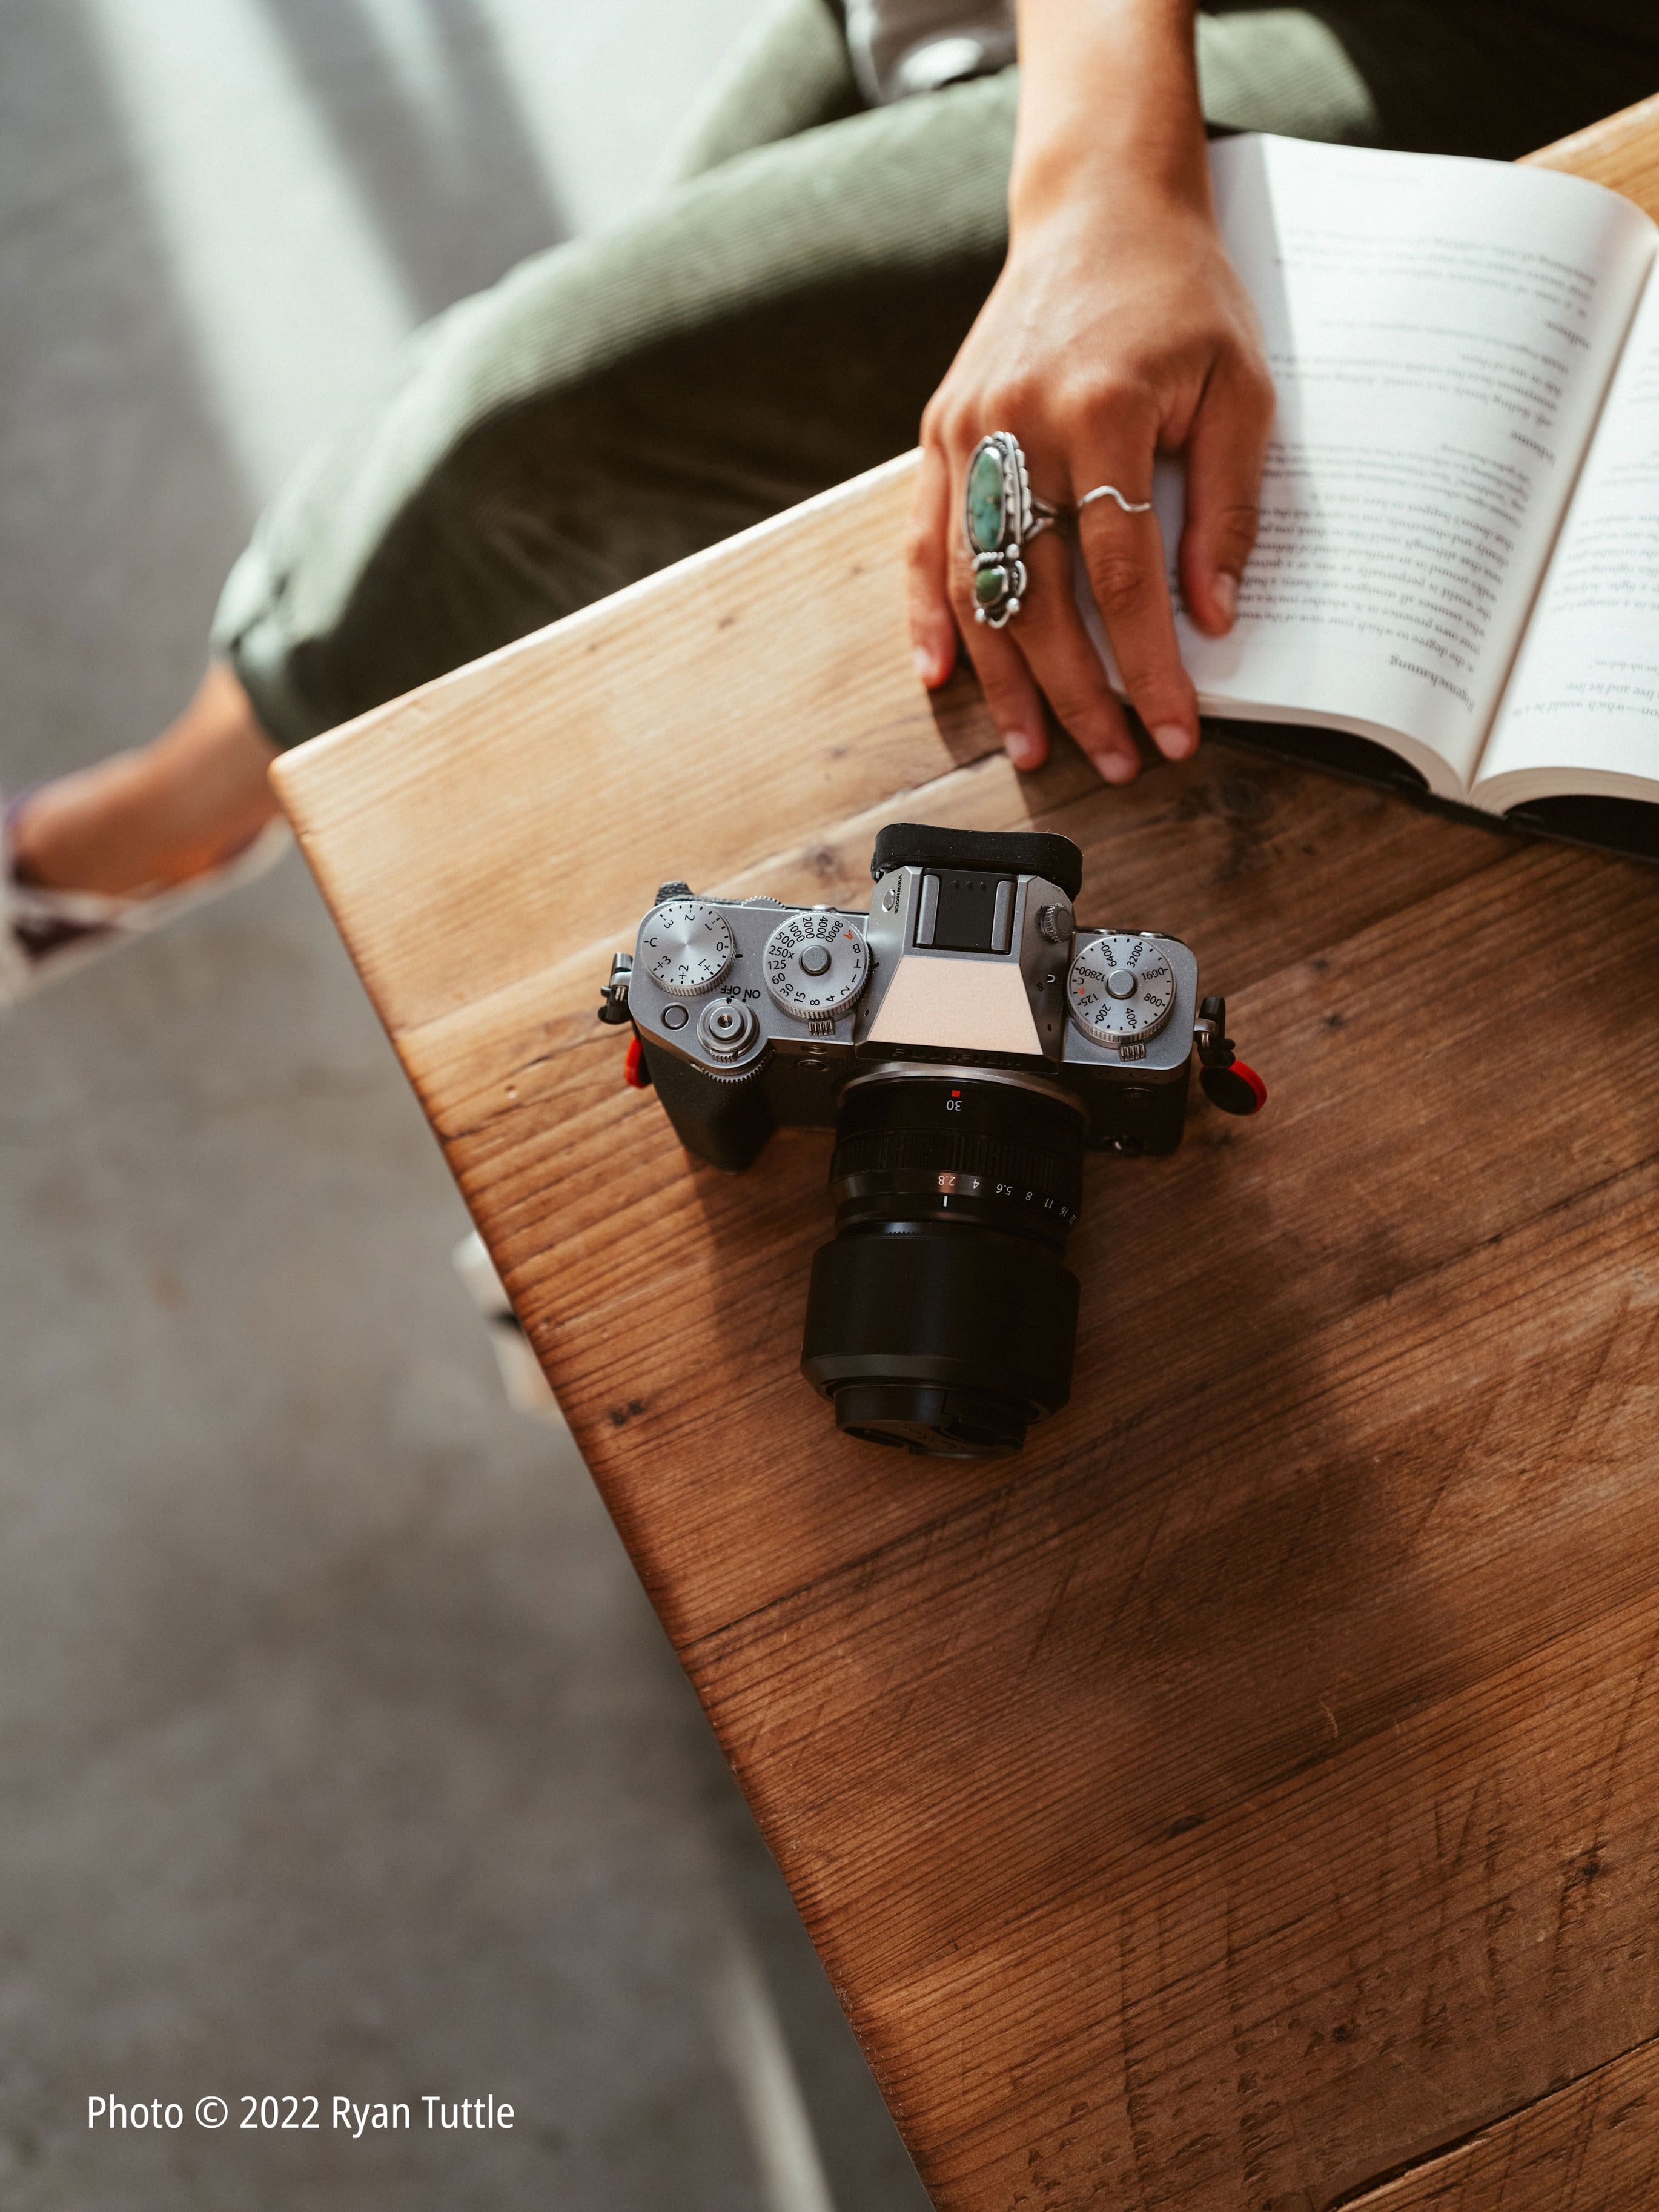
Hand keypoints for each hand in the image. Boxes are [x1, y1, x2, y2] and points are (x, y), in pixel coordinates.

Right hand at [907, 175, 1273, 783]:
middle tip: (1113, 759)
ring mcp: (968, 430)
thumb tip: (1213, 616)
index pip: (1125, 574)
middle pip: (1041, 596)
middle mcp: (1020, 424)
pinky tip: (942, 675)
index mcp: (1103, 409)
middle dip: (1078, 693)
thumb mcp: (1241, 388)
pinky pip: (920, 541)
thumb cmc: (1179, 298)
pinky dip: (925, 614)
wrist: (1100, 208)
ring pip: (975, 584)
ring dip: (1003, 678)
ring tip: (1033, 744)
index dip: (1147, 664)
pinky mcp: (939, 432)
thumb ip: (1230, 505)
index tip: (1174, 729)